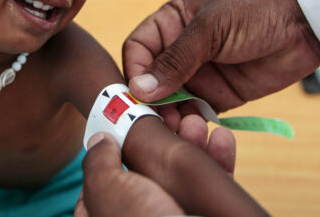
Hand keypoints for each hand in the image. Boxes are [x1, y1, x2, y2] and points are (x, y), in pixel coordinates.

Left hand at [75, 115, 235, 216]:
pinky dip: (219, 160)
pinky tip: (221, 138)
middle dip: (162, 138)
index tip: (131, 118)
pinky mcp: (206, 216)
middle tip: (172, 113)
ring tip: (197, 120)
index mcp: (108, 216)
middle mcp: (141, 216)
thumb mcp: (108, 192)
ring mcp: (174, 215)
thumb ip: (98, 164)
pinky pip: (213, 186)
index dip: (117, 143)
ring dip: (193, 143)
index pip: (106, 176)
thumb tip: (99, 140)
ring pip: (183, 174)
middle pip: (149, 168)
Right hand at [123, 0, 319, 109]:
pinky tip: (195, 128)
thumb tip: (140, 88)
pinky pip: (196, 113)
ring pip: (170, 101)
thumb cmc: (256, 9)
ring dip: (170, 115)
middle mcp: (181, 49)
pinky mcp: (220, 95)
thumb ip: (175, 59)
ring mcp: (199, 74)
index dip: (134, 70)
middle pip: (150, 80)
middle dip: (151, 100)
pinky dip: (192, 123)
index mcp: (172, 22)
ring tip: (181, 124)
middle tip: (158, 118)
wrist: (306, 24)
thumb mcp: (211, 29)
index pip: (138, 49)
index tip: (139, 92)